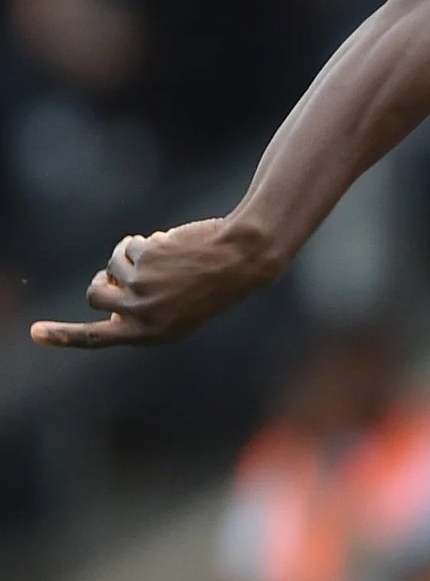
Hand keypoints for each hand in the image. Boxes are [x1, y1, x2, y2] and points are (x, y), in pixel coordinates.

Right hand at [31, 219, 278, 348]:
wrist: (244, 258)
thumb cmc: (217, 283)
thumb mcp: (182, 310)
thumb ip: (145, 312)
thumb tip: (111, 303)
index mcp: (151, 335)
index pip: (96, 338)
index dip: (63, 335)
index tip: (35, 333)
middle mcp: (141, 316)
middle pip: (95, 296)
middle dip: (103, 279)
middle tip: (126, 268)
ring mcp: (140, 287)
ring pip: (112, 266)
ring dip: (131, 255)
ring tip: (165, 252)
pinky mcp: (144, 260)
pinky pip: (128, 246)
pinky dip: (144, 242)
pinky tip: (172, 243)